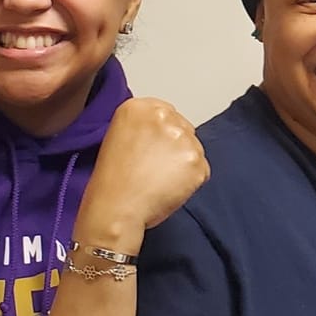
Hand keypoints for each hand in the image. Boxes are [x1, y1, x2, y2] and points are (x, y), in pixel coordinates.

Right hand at [72, 98, 207, 253]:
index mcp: (138, 108)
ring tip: (160, 179)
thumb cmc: (113, 181)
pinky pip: (202, 170)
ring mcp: (183, 138)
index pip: (165, 113)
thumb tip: (163, 134)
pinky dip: (191, 181)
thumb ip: (144, 127)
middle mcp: (163, 116)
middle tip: (156, 167)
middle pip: (183, 127)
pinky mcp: (197, 161)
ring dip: (183, 163)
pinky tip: (170, 188)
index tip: (154, 148)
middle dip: (175, 146)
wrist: (116, 207)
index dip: (161, 134)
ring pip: (194, 148)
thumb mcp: (118, 137)